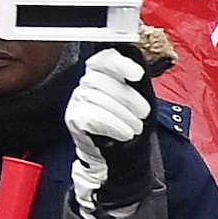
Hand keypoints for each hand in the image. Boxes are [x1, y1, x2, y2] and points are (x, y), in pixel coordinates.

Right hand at [70, 46, 161, 215]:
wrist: (120, 159)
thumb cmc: (130, 126)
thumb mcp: (137, 100)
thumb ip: (134, 80)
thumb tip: (136, 59)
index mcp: (102, 76)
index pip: (103, 59)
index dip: (119, 64)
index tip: (137, 74)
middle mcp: (85, 85)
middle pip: (102, 80)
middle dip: (128, 98)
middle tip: (143, 113)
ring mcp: (77, 101)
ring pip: (97, 98)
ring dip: (123, 115)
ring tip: (134, 128)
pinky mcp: (74, 119)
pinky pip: (91, 116)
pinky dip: (112, 125)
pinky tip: (123, 134)